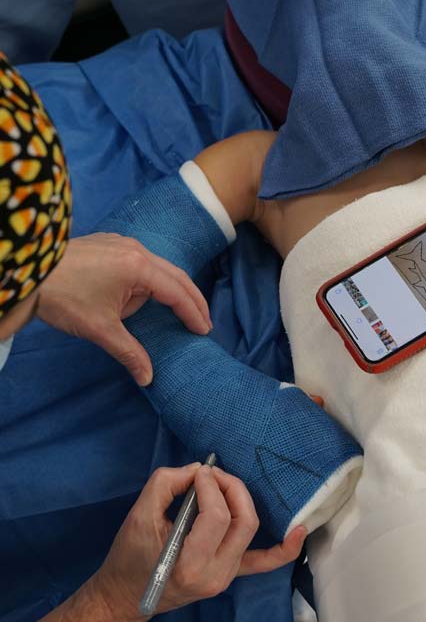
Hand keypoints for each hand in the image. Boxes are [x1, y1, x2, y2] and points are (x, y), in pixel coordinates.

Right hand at [21, 464, 305, 621]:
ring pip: (252, 530)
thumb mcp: (137, 516)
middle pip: (243, 519)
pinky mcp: (232, 574)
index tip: (197, 473)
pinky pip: (264, 562)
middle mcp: (217, 574)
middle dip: (232, 488)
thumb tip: (199, 469)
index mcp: (190, 564)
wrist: (124, 596)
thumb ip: (166, 484)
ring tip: (225, 483)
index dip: (211, 487)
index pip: (217, 515)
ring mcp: (228, 576)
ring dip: (244, 500)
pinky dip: (284, 548)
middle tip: (213, 473)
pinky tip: (300, 529)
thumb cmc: (128, 558)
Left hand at [35, 233, 212, 384]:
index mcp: (139, 268)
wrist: (26, 272)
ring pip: (160, 266)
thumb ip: (130, 352)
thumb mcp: (100, 328)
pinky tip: (152, 290)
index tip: (202, 331)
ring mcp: (122, 243)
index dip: (193, 313)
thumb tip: (147, 378)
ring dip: (173, 288)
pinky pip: (143, 260)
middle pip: (176, 276)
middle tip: (203, 322)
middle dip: (192, 300)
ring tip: (182, 309)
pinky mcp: (109, 243)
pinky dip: (156, 277)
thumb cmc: (64, 298)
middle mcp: (136, 250)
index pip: (177, 292)